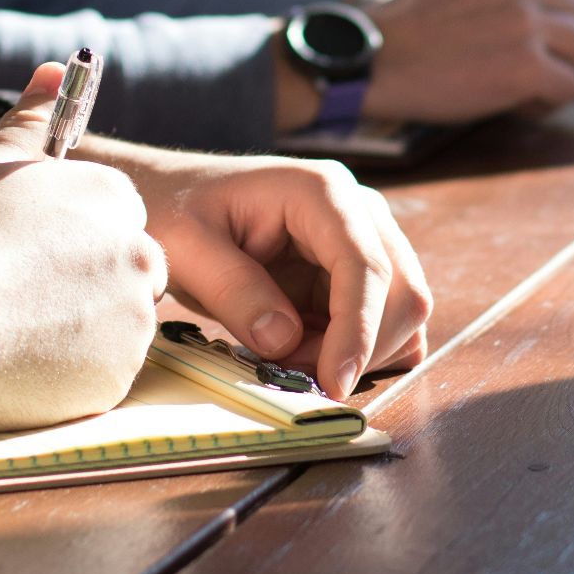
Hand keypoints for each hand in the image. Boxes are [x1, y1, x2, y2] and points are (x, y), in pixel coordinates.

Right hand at [0, 64, 166, 430]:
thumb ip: (32, 118)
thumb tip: (55, 68)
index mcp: (112, 197)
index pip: (117, 219)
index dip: (73, 240)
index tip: (33, 256)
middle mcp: (137, 252)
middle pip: (129, 271)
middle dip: (88, 285)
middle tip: (24, 297)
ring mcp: (134, 317)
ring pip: (118, 324)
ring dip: (82, 329)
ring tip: (16, 328)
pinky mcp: (120, 374)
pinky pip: (105, 373)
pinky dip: (73, 372)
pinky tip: (23, 362)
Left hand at [88, 146, 434, 399]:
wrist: (171, 197)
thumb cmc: (175, 211)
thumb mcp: (187, 248)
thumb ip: (235, 291)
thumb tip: (285, 341)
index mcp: (321, 192)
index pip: (365, 265)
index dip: (358, 329)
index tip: (333, 382)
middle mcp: (358, 211)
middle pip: (402, 291)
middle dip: (359, 347)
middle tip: (292, 372)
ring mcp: (364, 240)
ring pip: (401, 312)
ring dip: (357, 352)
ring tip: (289, 356)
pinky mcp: (356, 272)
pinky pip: (385, 322)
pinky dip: (358, 351)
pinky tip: (309, 352)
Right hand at [362, 0, 573, 123]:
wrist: (372, 62)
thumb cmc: (411, 26)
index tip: (543, 7)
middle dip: (565, 37)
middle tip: (529, 59)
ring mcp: (525, 22)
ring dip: (563, 69)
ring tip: (522, 81)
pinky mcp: (525, 66)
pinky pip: (571, 85)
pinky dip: (549, 100)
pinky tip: (516, 101)